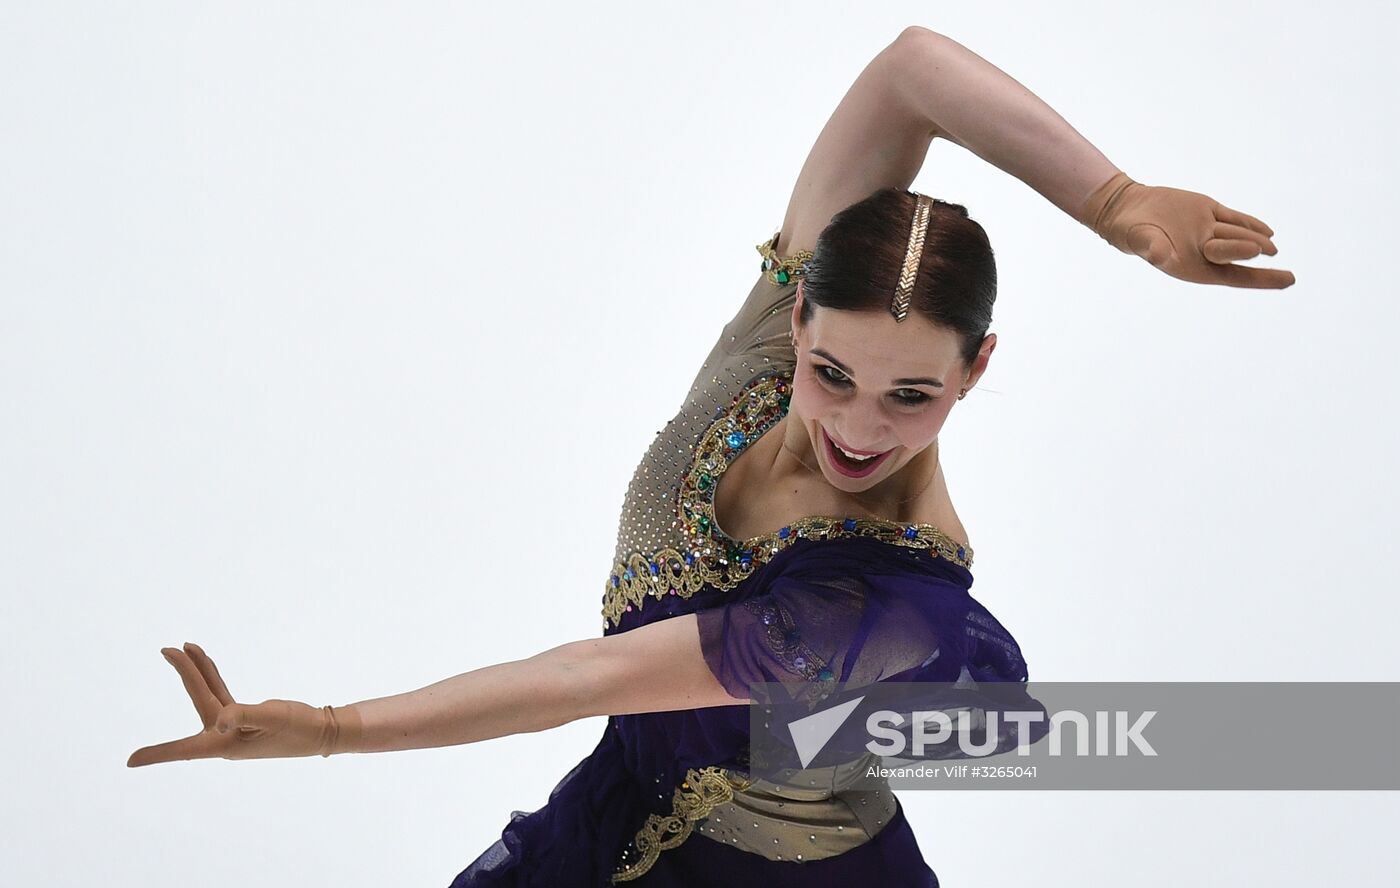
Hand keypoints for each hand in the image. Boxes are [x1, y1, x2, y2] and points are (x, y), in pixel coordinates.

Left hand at [126, 642, 355, 766]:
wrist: (323, 731)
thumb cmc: (299, 728)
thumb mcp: (274, 718)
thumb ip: (245, 715)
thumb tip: (219, 720)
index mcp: (225, 743)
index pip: (185, 750)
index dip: (157, 754)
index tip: (130, 761)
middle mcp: (224, 737)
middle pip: (198, 701)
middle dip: (184, 674)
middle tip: (168, 649)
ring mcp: (233, 727)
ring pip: (208, 694)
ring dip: (196, 671)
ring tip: (184, 646)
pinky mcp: (244, 717)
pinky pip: (221, 693)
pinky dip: (212, 676)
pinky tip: (205, 662)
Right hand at [1079, 171, 1295, 288]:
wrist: (1126, 210)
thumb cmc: (1130, 232)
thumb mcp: (1138, 240)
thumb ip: (1151, 248)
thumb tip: (1161, 255)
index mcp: (1191, 266)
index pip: (1232, 276)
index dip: (1259, 280)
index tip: (1286, 281)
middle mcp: (1203, 252)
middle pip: (1235, 254)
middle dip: (1251, 252)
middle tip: (1271, 251)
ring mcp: (1207, 231)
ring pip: (1237, 235)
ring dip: (1255, 239)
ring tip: (1272, 247)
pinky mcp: (1207, 212)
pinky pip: (1233, 219)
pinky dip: (1249, 224)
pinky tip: (1268, 231)